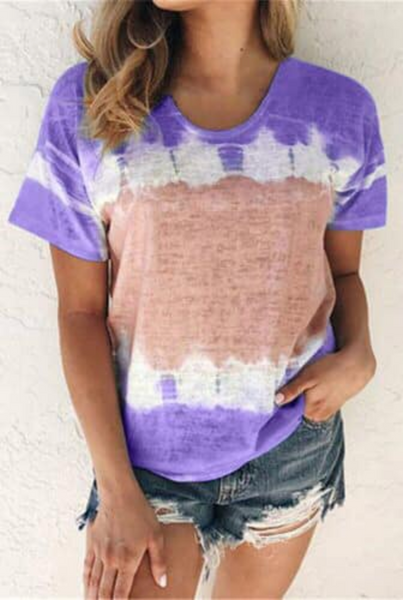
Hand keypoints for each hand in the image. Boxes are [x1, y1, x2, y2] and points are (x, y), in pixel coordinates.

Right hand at [83, 482, 167, 598]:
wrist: (119, 495)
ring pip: (93, 582)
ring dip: (92, 597)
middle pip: (104, 592)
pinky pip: (87, 567)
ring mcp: (99, 553)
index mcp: (128, 561)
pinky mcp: (92, 544)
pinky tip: (86, 588)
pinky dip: (86, 581)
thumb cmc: (140, 512)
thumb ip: (159, 561)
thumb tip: (162, 582)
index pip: (120, 594)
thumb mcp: (156, 536)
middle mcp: (111, 560)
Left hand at [274, 346, 376, 421]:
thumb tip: (277, 401)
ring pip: (306, 405)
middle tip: (302, 379)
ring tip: (314, 381)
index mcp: (309, 410)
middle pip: (297, 407)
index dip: (285, 396)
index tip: (287, 385)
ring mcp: (324, 413)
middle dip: (296, 394)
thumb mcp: (308, 376)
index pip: (288, 408)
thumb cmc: (332, 369)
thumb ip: (292, 390)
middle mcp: (316, 416)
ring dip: (305, 394)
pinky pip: (316, 403)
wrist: (356, 366)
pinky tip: (319, 385)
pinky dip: (315, 395)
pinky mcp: (331, 408)